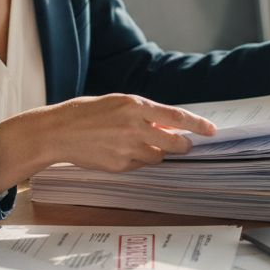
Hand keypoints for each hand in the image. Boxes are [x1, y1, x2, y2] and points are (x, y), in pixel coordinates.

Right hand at [0, 94, 216, 191]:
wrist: (58, 132)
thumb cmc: (85, 113)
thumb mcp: (117, 104)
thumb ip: (144, 114)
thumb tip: (169, 125)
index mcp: (135, 106)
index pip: (176, 117)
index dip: (198, 125)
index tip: (211, 130)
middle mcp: (135, 127)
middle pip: (175, 143)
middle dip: (182, 145)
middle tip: (183, 144)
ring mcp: (127, 149)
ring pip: (158, 156)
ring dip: (156, 152)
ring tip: (136, 143)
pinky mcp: (119, 165)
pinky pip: (140, 165)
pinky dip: (137, 160)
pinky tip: (119, 151)